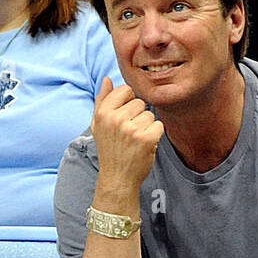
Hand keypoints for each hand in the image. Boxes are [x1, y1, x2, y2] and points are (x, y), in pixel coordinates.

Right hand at [91, 77, 163, 198]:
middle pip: (139, 102)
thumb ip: (102, 100)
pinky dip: (155, 135)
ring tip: (135, 140)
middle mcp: (115, 119)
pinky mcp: (146, 138)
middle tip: (128, 134)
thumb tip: (107, 79)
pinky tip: (144, 145)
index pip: (125, 90)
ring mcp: (131, 129)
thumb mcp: (99, 125)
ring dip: (146, 126)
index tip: (123, 118)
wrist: (117, 178)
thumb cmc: (109, 149)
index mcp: (103, 113)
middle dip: (137, 116)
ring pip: (149, 114)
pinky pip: (158, 125)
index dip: (128, 103)